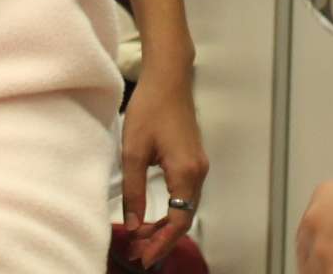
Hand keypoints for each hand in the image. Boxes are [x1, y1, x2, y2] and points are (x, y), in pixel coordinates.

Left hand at [121, 66, 207, 266]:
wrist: (168, 77)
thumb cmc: (151, 107)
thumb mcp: (133, 151)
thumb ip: (134, 191)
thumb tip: (134, 224)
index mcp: (186, 172)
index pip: (179, 222)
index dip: (161, 243)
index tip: (144, 257)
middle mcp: (198, 172)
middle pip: (184, 218)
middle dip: (161, 238)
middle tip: (137, 250)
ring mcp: (198, 165)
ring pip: (185, 207)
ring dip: (164, 225)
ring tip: (140, 236)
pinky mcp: (192, 158)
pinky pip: (184, 194)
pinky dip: (170, 209)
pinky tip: (152, 213)